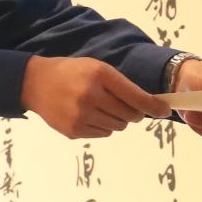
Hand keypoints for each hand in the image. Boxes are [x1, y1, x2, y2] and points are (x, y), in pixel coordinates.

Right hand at [21, 56, 171, 139]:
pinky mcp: (74, 131)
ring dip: (118, 120)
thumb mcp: (97, 68)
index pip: (135, 96)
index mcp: (100, 75)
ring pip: (118, 127)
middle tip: (129, 107)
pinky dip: (103, 126)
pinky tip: (90, 115)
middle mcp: (90, 96)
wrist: (36, 83)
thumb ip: (121, 85)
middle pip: (129, 115)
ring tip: (103, 107)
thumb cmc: (72, 72)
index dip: (153, 106)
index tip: (165, 110)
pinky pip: (103, 134)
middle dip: (135, 113)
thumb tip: (148, 105)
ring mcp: (81, 116)